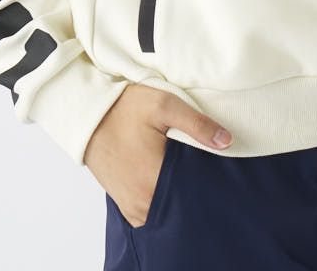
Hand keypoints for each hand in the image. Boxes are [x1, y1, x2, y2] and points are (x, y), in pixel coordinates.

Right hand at [83, 83, 233, 226]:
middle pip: (182, 202)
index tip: (216, 165)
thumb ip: (197, 125)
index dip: (209, 179)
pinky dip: (163, 200)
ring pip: (168, 210)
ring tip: (183, 170)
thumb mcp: (164, 105)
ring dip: (178, 195)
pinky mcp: (126, 207)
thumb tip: (227, 142)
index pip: (195, 190)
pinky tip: (168, 180)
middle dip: (195, 187)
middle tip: (200, 164)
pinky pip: (152, 213)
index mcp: (155, 178)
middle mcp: (144, 201)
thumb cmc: (125, 108)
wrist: (88, 116)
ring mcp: (133, 207)